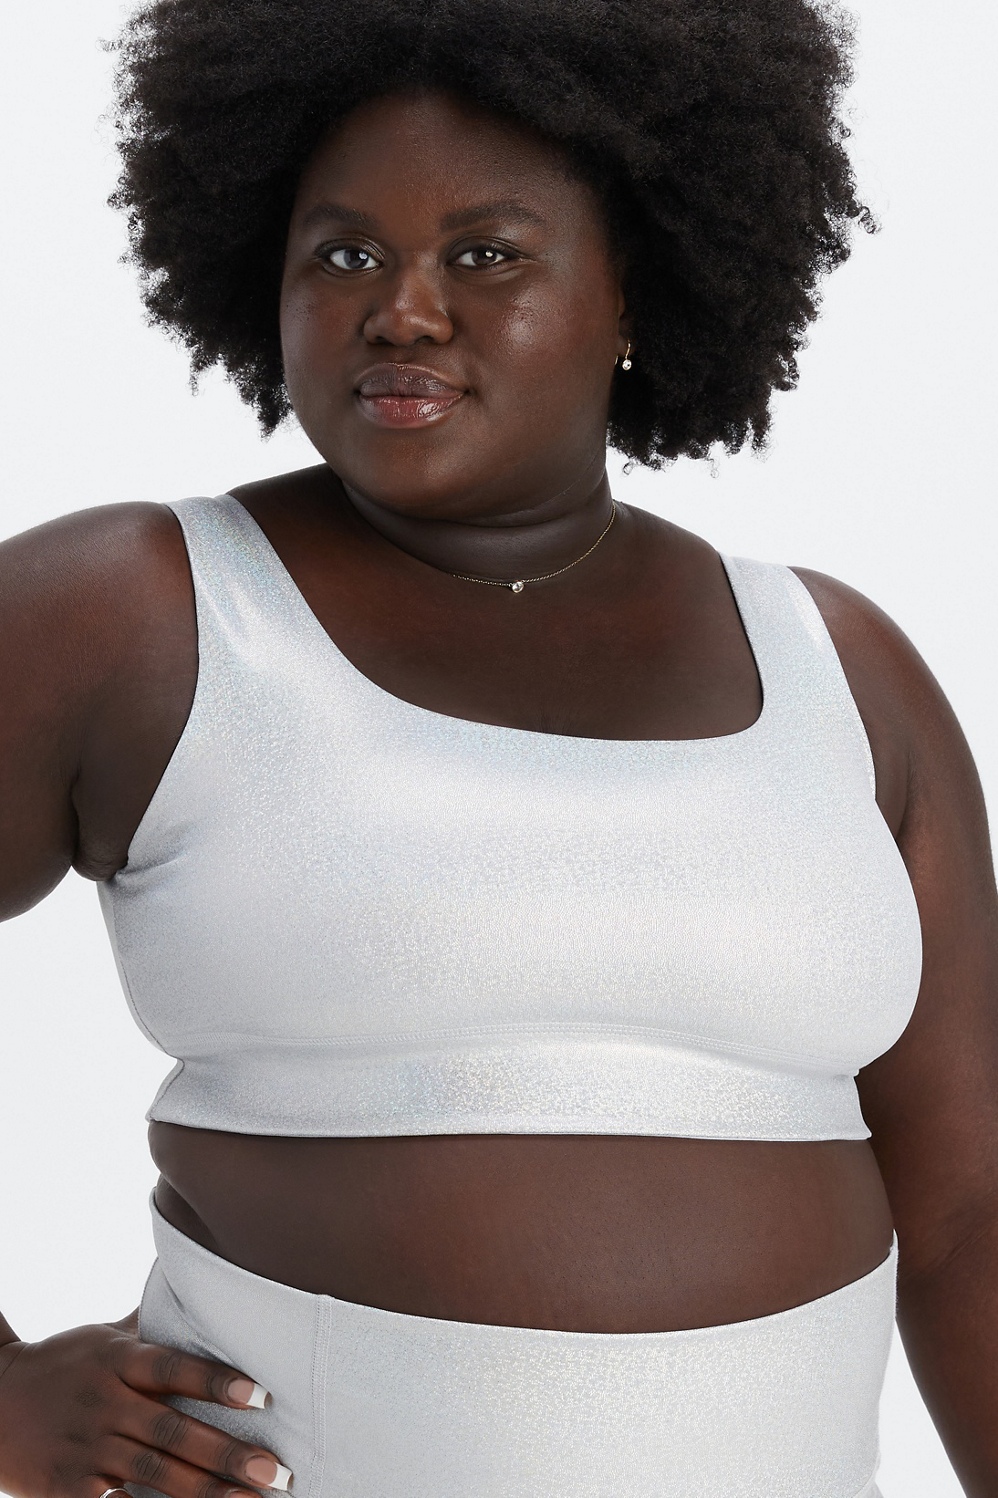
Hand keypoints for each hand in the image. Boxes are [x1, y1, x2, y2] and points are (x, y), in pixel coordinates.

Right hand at [0, 1321, 291, 1497]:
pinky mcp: (67, 1490)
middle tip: (276, 1470)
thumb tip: (197, 1284)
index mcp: (118, 1361)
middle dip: (228, 1454)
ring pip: (155, 1475)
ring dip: (208, 1493)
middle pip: (174, 1430)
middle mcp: (106, 1403)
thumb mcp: (102, 1337)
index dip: (217, 1382)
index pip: (175, 1368)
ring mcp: (87, 1450)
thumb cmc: (61, 1364)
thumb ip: (151, 1327)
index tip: (262, 1395)